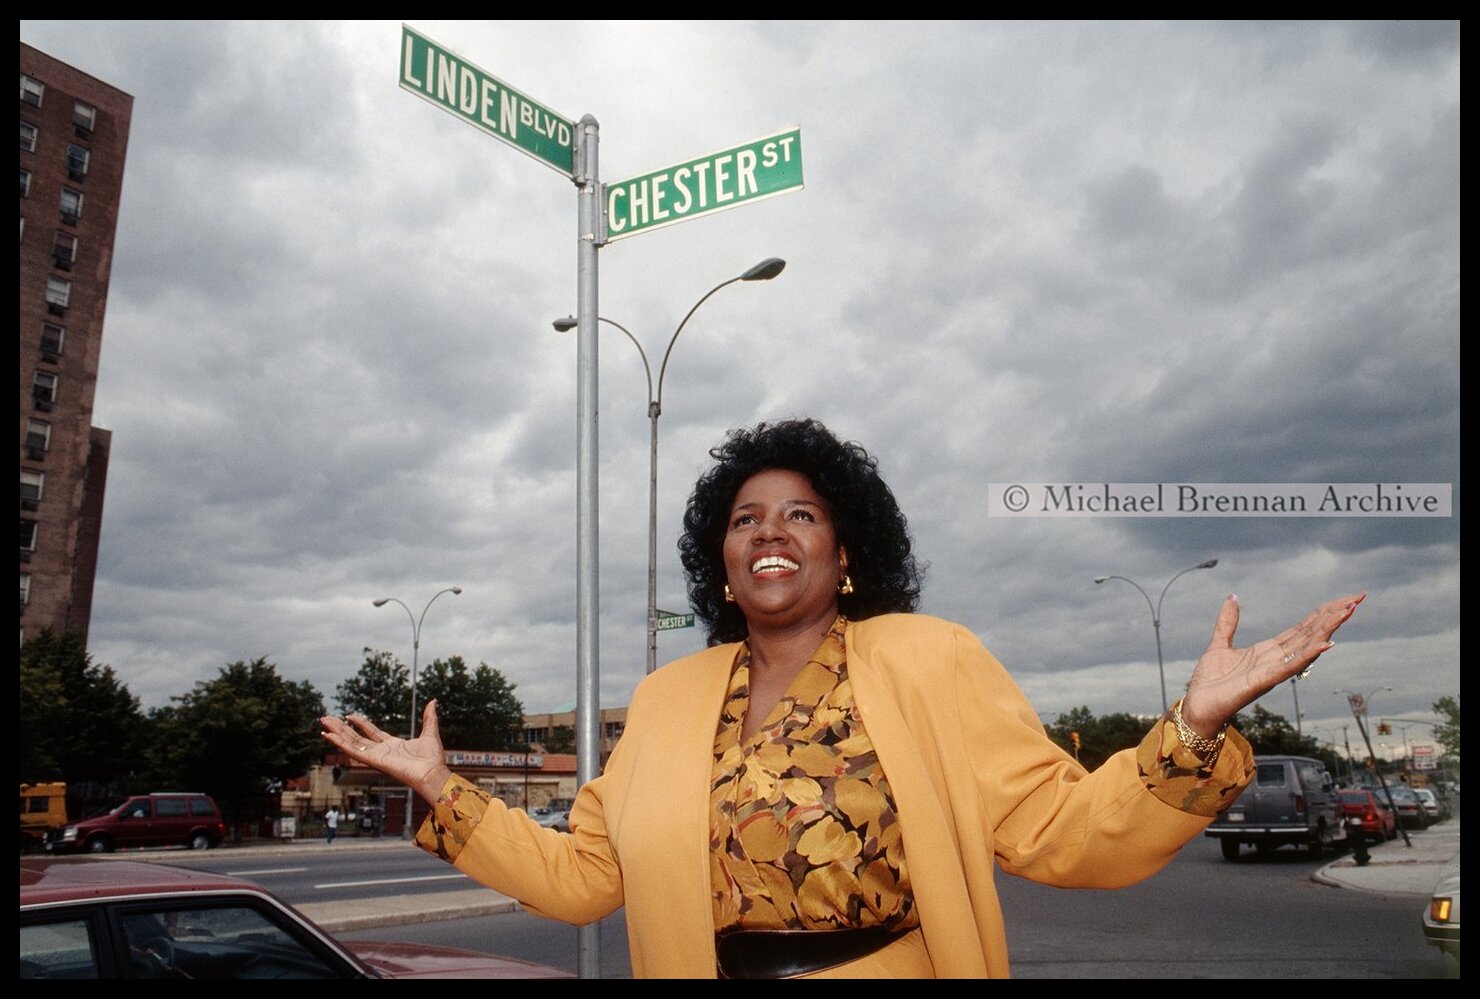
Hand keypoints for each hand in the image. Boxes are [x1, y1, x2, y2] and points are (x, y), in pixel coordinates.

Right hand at [320, 700, 450, 803]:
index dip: (360, 724)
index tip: (349, 715)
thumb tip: (433, 701)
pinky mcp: (372, 761)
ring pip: (350, 743)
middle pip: (356, 737)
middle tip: (327, 718)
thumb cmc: (432, 758)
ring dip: (336, 733)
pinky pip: (352, 751)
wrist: (432, 773)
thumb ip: (429, 717)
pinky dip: (339, 744)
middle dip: (341, 728)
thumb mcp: (430, 732)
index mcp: (392, 745)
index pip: (371, 733)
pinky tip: (328, 736)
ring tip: (323, 723)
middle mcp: (381, 751)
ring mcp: (375, 756)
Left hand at [1180, 592, 1365, 737]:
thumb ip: (1228, 622)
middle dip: (1334, 616)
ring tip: (1348, 611)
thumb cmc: (1210, 682)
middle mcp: (1276, 660)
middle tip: (1358, 598)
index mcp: (1268, 651)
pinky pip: (1289, 667)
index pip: (1302, 628)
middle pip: (1311, 634)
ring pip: (1306, 647)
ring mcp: (1272, 671)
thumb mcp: (1219, 644)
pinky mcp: (1263, 682)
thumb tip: (1232, 598)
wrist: (1197, 706)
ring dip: (1327, 629)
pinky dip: (1307, 655)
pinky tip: (1325, 644)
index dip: (1322, 613)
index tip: (1344, 600)